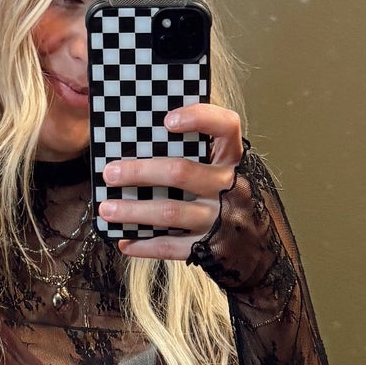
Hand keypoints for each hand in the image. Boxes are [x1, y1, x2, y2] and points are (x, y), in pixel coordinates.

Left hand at [99, 104, 242, 259]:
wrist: (259, 245)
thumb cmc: (230, 195)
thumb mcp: (224, 168)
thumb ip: (199, 152)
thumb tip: (145, 137)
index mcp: (232, 158)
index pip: (225, 126)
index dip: (198, 118)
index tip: (167, 121)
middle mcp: (228, 185)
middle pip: (180, 172)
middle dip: (140, 172)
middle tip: (110, 173)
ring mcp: (220, 217)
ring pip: (170, 212)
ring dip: (133, 211)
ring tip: (106, 209)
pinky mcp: (210, 246)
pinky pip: (172, 246)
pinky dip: (145, 245)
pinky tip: (125, 242)